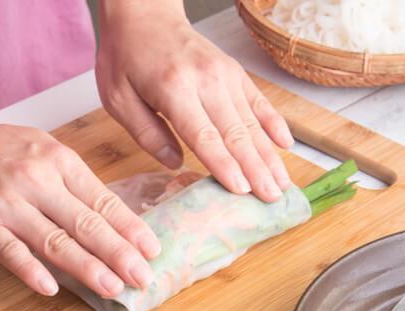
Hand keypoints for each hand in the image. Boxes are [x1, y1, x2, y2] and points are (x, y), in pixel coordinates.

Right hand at [0, 115, 159, 297]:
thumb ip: (72, 182)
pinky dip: (32, 270)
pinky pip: (11, 252)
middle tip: (143, 278)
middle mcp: (36, 181)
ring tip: (113, 287)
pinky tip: (52, 288)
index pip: (102, 201)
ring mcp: (7, 204)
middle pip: (86, 224)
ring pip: (55, 241)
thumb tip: (111, 220)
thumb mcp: (41, 149)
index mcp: (58, 161)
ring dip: (87, 267)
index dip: (130, 229)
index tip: (152, 250)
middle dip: (120, 254)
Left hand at [96, 1, 294, 201]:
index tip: (242, 190)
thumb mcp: (118, 98)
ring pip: (252, 122)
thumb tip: (176, 164)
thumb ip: (146, 133)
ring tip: (282, 184)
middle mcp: (206, 80)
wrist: (145, 14)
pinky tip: (286, 145)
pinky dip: (274, 124)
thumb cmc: (127, 57)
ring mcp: (225, 75)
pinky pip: (259, 101)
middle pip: (235, 133)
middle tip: (271, 199)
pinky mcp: (235, 72)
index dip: (224, 164)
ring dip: (269, 155)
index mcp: (174, 89)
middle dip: (256, 169)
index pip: (204, 135)